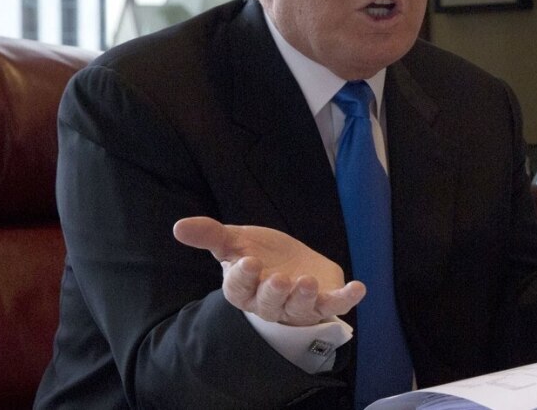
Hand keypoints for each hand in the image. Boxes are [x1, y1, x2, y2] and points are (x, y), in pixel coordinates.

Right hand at [173, 217, 364, 325]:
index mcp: (245, 289)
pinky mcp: (324, 302)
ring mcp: (298, 306)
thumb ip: (210, 235)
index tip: (247, 260)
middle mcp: (270, 304)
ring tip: (307, 282)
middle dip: (273, 292)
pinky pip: (335, 305)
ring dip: (304, 297)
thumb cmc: (261, 255)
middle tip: (279, 279)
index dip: (243, 277)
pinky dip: (347, 298)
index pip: (239, 289)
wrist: (293, 262)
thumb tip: (177, 226)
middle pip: (269, 304)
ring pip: (299, 308)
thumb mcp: (236, 240)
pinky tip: (358, 287)